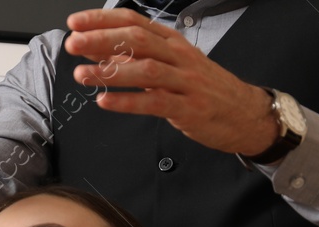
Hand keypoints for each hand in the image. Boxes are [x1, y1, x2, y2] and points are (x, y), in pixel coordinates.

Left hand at [63, 7, 278, 155]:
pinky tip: (105, 101)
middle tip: (73, 43)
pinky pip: (155, 102)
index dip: (103, 20)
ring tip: (81, 75)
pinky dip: (128, 101)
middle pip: (137, 40)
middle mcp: (178, 56)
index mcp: (172, 41)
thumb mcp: (169, 68)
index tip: (76, 22)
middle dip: (102, 39)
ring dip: (110, 71)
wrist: (244, 114)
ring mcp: (185, 81)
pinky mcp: (189, 108)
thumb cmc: (203, 89)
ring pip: (146, 69)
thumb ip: (134, 61)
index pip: (134, 22)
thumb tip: (96, 52)